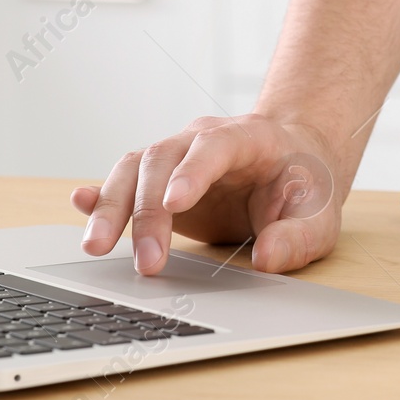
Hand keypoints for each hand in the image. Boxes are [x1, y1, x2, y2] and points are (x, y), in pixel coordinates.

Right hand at [71, 114, 342, 275]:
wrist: (293, 163)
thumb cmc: (305, 188)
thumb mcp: (319, 216)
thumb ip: (298, 237)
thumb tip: (266, 258)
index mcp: (248, 137)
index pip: (214, 146)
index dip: (192, 172)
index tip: (175, 204)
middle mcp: (203, 140)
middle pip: (162, 160)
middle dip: (148, 212)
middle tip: (148, 262)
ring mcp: (176, 158)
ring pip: (133, 169)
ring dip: (113, 207)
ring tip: (97, 247)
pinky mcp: (158, 181)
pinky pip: (124, 180)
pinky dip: (100, 194)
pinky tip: (80, 205)